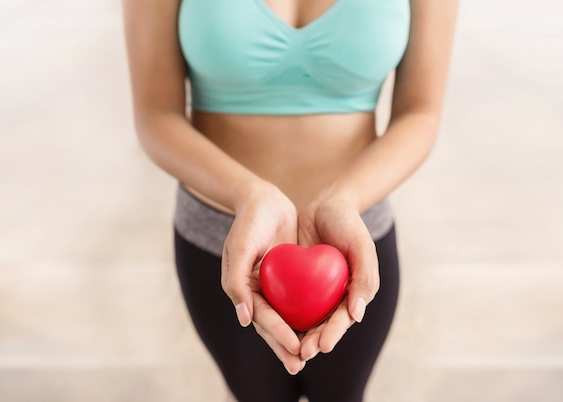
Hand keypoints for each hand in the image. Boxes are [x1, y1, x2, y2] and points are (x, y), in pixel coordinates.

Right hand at [221, 182, 304, 373]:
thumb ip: (236, 283)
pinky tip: (326, 322)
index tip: (295, 348)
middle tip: (301, 364)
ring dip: (300, 334)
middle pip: (274, 324)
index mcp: (243, 290)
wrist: (264, 199)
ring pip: (289, 315)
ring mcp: (275, 285)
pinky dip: (310, 312)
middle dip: (286, 346)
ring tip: (314, 354)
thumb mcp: (240, 248)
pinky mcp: (290, 276)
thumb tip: (244, 320)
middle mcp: (258, 292)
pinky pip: (302, 297)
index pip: (262, 318)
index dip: (278, 334)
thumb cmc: (248, 222)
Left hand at [297, 194, 379, 361]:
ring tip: (286, 351)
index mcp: (353, 292)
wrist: (326, 203)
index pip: (342, 319)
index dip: (332, 334)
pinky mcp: (296, 281)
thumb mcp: (361, 246)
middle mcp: (334, 295)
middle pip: (322, 324)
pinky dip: (281, 313)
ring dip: (295, 335)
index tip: (321, 346)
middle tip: (300, 354)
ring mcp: (314, 290)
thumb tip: (357, 315)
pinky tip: (268, 324)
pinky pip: (287, 300)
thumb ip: (364, 277)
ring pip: (303, 318)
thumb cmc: (348, 224)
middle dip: (312, 342)